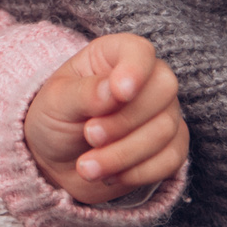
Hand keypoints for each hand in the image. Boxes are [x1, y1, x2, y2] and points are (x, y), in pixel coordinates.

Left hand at [23, 32, 188, 204]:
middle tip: (89, 135)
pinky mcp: (169, 147)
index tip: (120, 93)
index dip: (135, 69)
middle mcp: (146, 80)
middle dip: (124, 121)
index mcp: (113, 56)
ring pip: (165, 130)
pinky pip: (171, 159)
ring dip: (123, 154)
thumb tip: (114, 91)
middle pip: (163, 90)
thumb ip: (85, 92)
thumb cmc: (55, 119)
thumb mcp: (57, 102)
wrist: (56, 162)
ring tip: (87, 166)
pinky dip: (138, 172)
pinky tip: (110, 175)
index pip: (140, 51)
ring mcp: (162, 113)